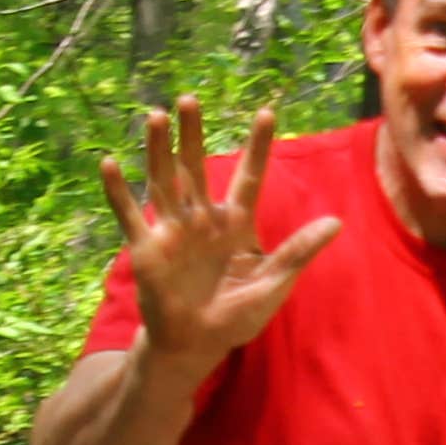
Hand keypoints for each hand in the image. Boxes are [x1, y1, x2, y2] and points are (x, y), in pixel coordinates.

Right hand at [102, 96, 340, 372]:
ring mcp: (173, 231)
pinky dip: (118, 191)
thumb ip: (299, 251)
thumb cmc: (235, 317)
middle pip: (197, 168)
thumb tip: (336, 222)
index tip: (267, 112)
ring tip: (156, 116)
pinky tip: (109, 163)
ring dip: (158, 149)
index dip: (258, 146)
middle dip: (193, 135)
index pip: (250, 177)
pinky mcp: (148, 249)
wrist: (196, 345)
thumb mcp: (273, 284)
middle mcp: (202, 219)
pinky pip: (130, 215)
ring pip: (164, 181)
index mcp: (236, 224)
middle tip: (190, 99)